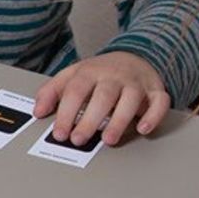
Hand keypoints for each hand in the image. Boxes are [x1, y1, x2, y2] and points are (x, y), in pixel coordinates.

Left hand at [32, 50, 171, 145]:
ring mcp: (136, 83)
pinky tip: (143, 129)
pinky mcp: (156, 90)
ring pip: (130, 99)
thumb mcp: (71, 76)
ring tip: (108, 141)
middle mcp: (113, 76)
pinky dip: (153, 115)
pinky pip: (160, 102)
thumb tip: (38, 111)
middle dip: (89, 120)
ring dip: (119, 121)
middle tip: (78, 140)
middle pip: (102, 97)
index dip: (66, 113)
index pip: (75, 92)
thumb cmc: (99, 73)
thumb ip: (52, 91)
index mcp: (89, 72)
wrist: (132, 56)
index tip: (60, 134)